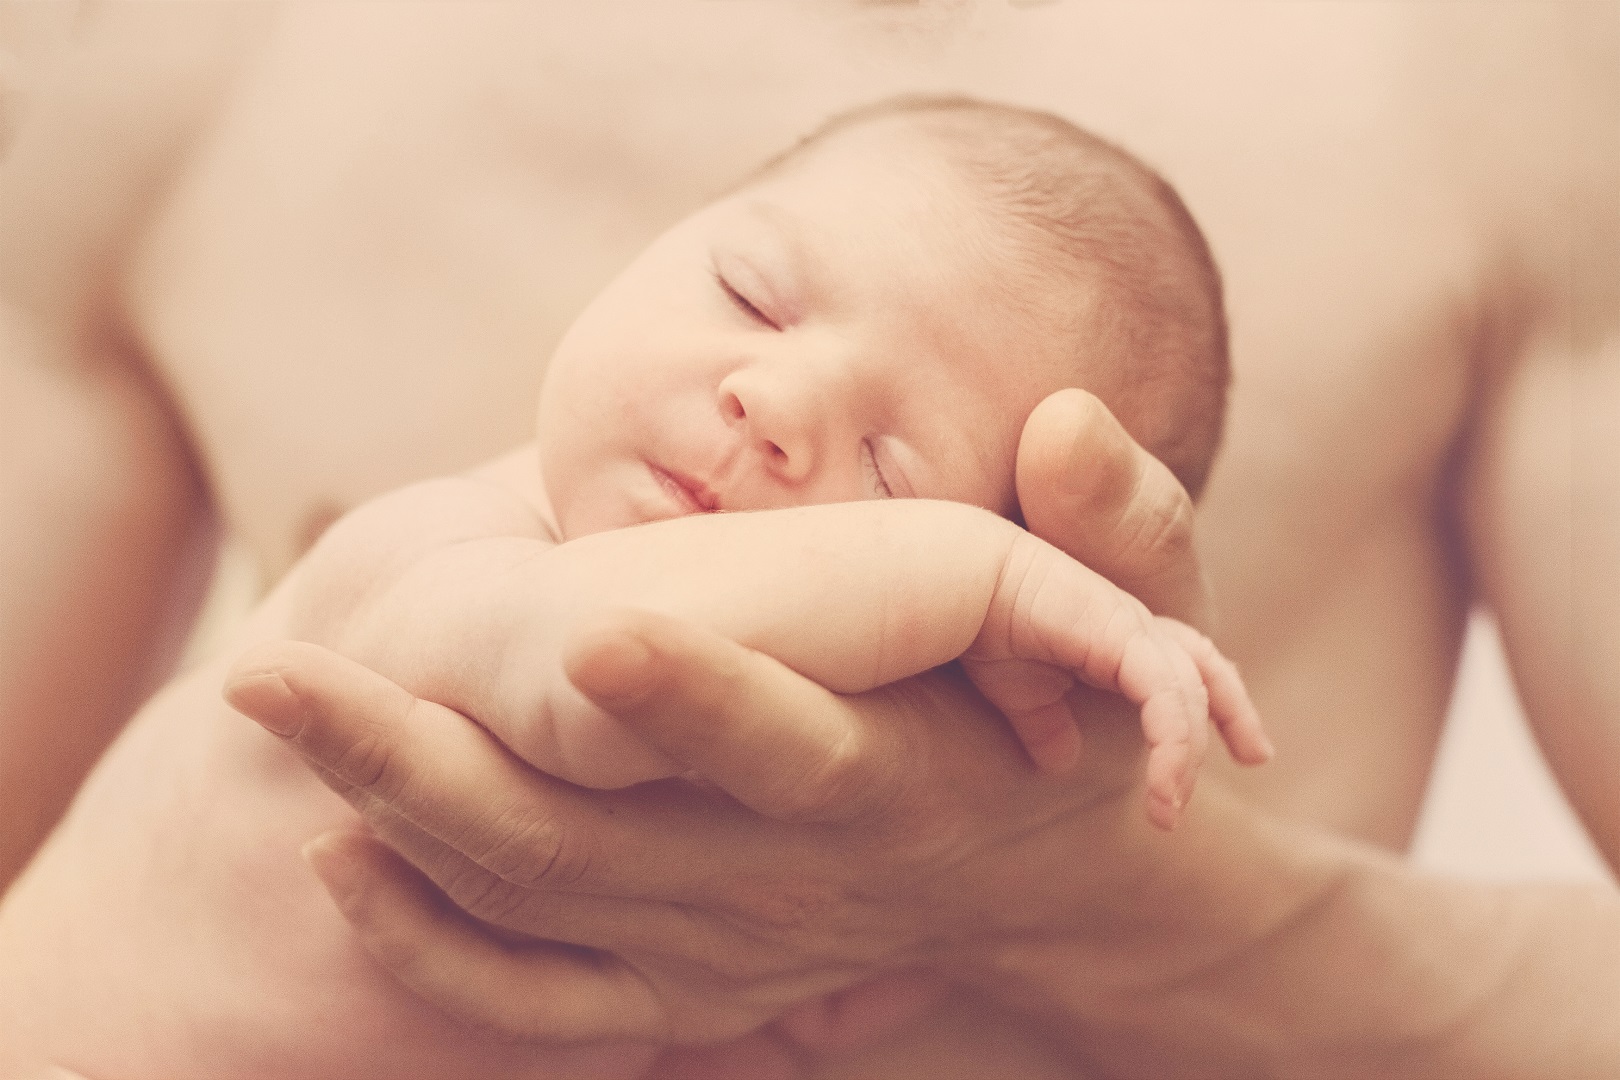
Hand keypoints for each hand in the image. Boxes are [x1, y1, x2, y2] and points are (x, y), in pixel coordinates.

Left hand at [225, 388, 1208, 1046]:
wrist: (1052, 890)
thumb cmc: (1074, 726)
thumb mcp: (1142, 624)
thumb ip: (1120, 527)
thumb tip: (1067, 415)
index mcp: (900, 775)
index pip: (790, 746)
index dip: (703, 697)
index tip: (584, 631)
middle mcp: (794, 880)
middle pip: (596, 840)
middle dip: (430, 760)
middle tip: (277, 676)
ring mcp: (726, 946)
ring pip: (541, 909)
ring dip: (399, 822)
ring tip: (276, 718)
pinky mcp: (688, 984)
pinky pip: (542, 996)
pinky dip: (435, 943)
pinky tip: (347, 856)